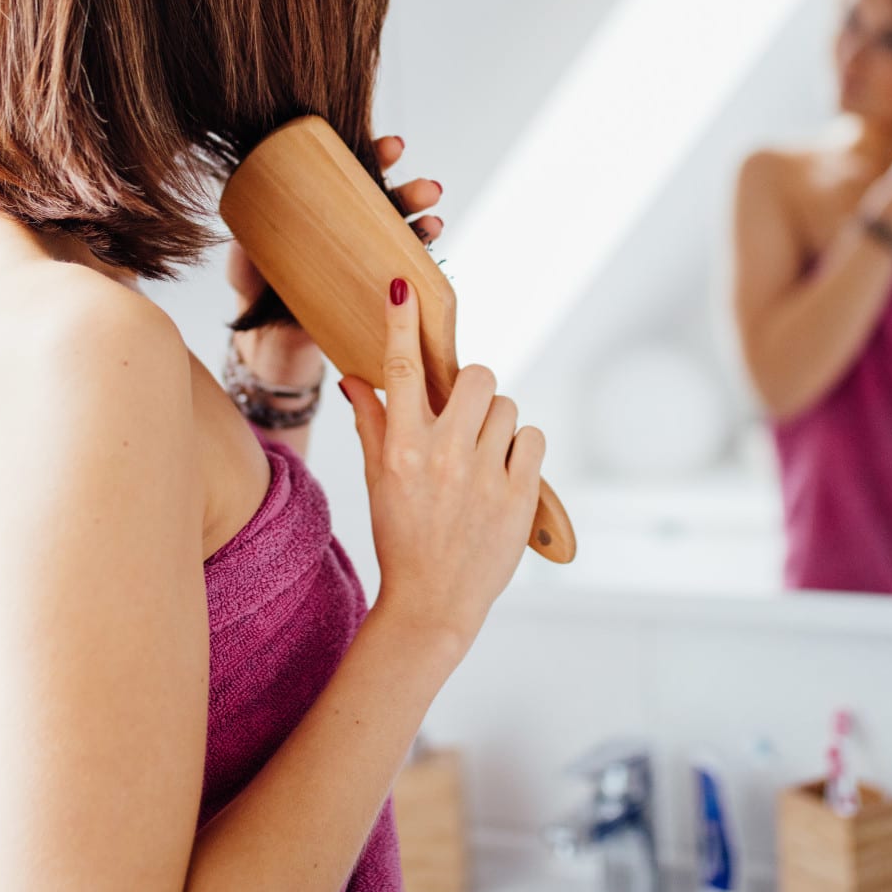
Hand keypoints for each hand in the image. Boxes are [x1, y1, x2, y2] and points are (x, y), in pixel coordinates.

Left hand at [226, 133, 444, 367]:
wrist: (266, 344)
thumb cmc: (255, 293)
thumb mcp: (244, 267)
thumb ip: (244, 253)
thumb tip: (245, 237)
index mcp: (320, 209)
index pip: (350, 173)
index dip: (375, 156)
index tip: (393, 148)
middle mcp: (346, 230)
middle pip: (384, 202)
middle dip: (410, 192)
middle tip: (428, 190)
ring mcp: (361, 262)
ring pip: (399, 235)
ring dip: (423, 224)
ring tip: (435, 221)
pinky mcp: (371, 296)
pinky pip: (402, 275)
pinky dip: (420, 265)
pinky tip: (430, 261)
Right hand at [337, 276, 544, 652]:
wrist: (433, 603)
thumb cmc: (402, 538)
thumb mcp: (379, 481)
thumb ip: (372, 424)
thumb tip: (358, 378)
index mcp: (402, 449)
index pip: (400, 371)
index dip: (403, 324)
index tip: (405, 289)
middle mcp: (443, 455)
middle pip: (476, 376)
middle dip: (474, 387)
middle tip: (466, 413)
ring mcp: (484, 475)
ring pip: (508, 406)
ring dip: (498, 421)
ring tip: (483, 454)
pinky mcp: (520, 496)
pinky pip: (533, 438)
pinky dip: (523, 447)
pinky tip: (505, 470)